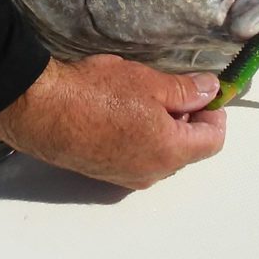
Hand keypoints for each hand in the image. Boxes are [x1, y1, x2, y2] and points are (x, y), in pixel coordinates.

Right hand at [0, 55, 226, 189]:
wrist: (43, 110)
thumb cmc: (97, 94)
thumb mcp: (149, 82)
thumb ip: (185, 90)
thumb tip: (210, 91)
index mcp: (171, 152)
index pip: (213, 140)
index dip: (215, 113)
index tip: (204, 91)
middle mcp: (153, 173)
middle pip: (187, 150)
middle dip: (187, 120)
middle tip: (171, 89)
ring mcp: (126, 176)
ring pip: (160, 154)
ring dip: (162, 128)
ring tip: (141, 97)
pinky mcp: (104, 173)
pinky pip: (135, 157)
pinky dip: (139, 137)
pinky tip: (119, 111)